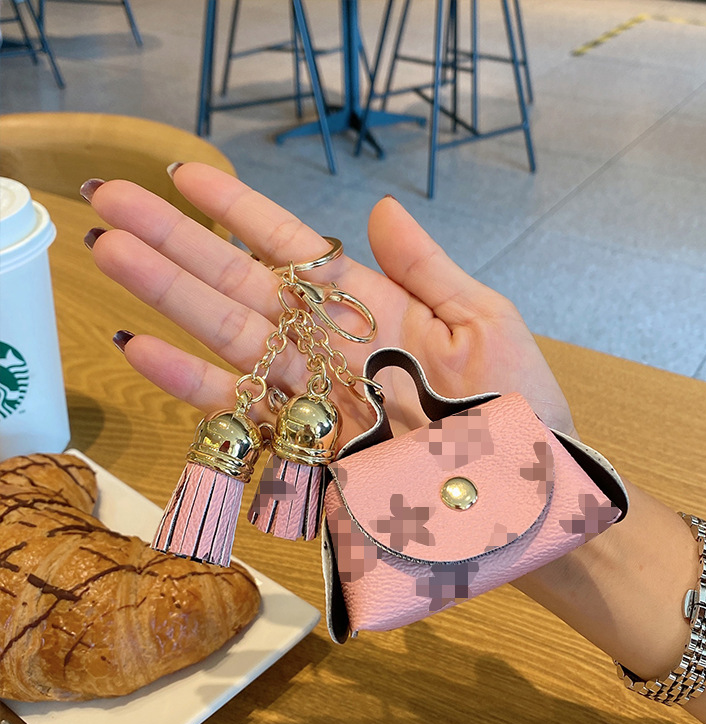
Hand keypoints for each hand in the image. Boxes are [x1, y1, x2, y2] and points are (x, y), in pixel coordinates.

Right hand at [85, 163, 575, 444]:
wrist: (521, 493)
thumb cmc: (516, 406)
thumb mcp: (482, 322)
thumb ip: (426, 268)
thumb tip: (382, 206)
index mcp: (372, 306)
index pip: (294, 247)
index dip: (240, 210)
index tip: (186, 175)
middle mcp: (330, 345)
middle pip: (243, 284)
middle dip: (177, 241)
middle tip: (110, 200)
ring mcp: (313, 396)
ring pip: (229, 336)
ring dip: (168, 296)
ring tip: (111, 253)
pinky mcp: (305, 449)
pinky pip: (241, 412)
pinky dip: (191, 382)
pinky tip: (139, 346)